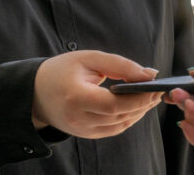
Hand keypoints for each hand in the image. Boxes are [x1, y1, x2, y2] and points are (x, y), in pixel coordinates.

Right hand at [32, 50, 161, 137]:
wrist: (35, 92)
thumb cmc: (61, 70)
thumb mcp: (89, 59)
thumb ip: (120, 65)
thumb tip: (150, 74)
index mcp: (76, 98)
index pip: (114, 104)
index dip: (138, 98)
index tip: (155, 85)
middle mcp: (78, 119)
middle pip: (120, 116)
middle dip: (143, 103)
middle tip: (158, 89)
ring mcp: (82, 130)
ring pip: (120, 125)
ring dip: (139, 112)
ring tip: (151, 96)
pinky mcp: (86, 135)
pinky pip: (114, 129)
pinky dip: (129, 118)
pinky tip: (137, 105)